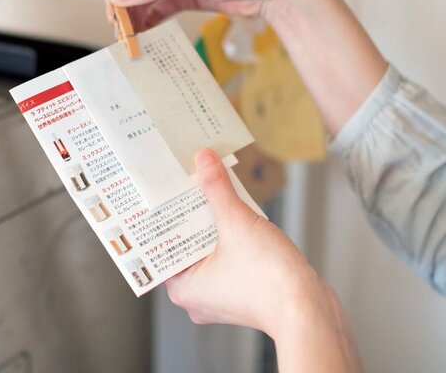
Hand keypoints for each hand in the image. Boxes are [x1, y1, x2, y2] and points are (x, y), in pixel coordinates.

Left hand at [166, 149, 361, 372]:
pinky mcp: (243, 291)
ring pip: (209, 249)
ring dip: (212, 222)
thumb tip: (204, 160)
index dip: (163, 216)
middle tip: (186, 183)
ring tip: (210, 190)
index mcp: (182, 288)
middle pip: (186, 243)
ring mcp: (221, 295)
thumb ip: (217, 189)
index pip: (161, 246)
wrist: (310, 311)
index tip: (163, 192)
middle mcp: (197, 295)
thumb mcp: (236, 223)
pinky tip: (237, 213)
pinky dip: (230, 236)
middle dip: (190, 213)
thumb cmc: (269, 281)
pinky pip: (228, 256)